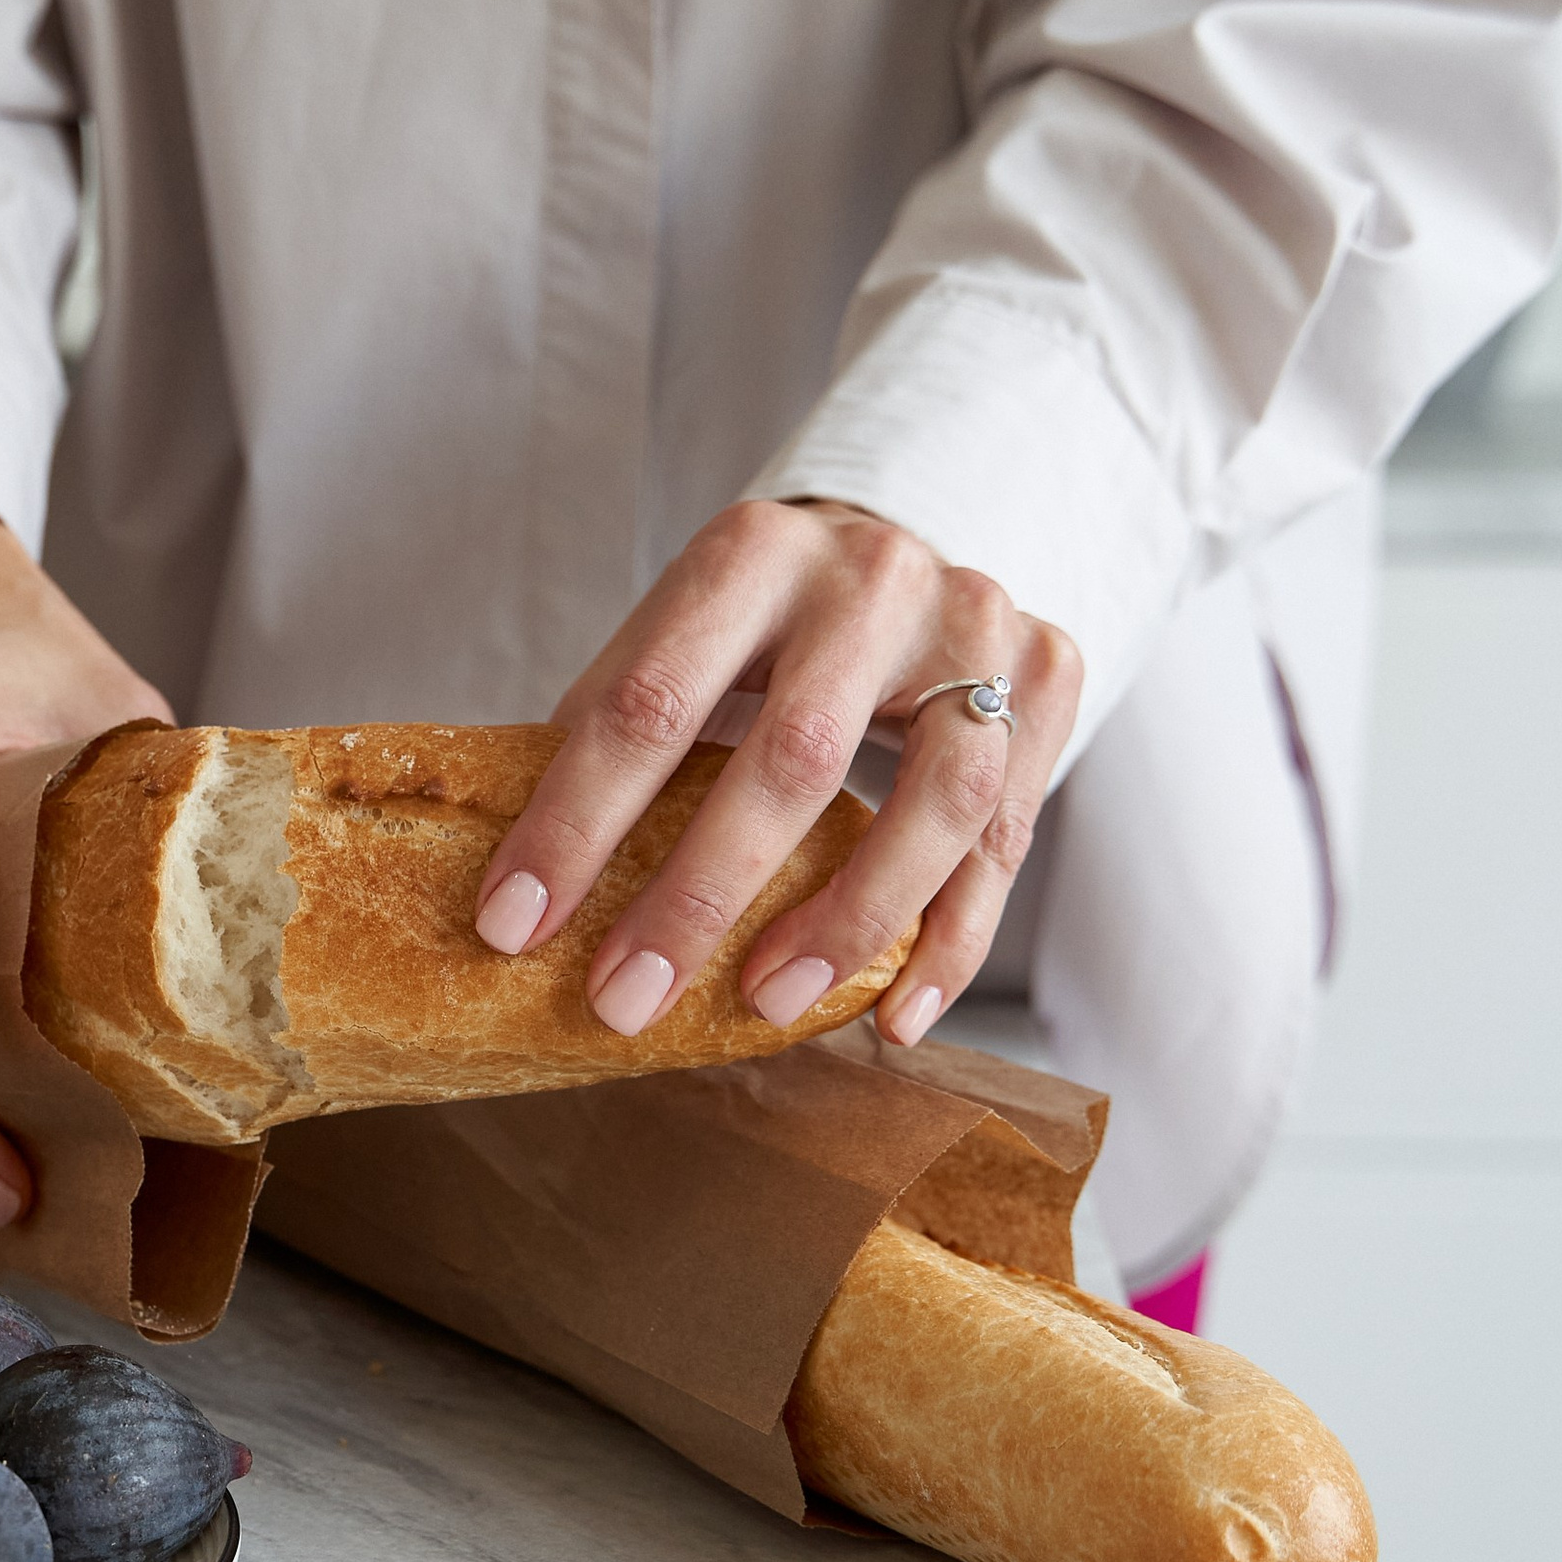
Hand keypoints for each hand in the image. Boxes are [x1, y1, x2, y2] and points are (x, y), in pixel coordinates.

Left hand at [473, 500, 1080, 1048]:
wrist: (898, 544)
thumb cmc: (757, 624)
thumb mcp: (676, 638)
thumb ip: (615, 732)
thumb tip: (520, 886)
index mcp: (748, 552)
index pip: (648, 702)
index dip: (574, 822)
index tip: (512, 925)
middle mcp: (872, 576)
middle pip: (792, 758)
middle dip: (698, 897)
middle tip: (625, 1001)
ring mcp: (976, 621)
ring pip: (936, 801)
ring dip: (847, 925)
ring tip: (766, 1006)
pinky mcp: (1048, 674)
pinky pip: (1005, 836)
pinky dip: (950, 943)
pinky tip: (893, 1017)